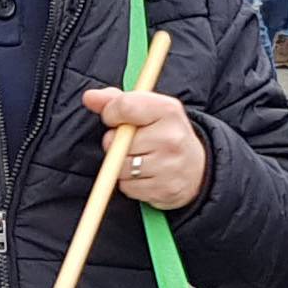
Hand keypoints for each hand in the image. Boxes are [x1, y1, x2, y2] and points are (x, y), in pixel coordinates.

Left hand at [83, 85, 207, 210]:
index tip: (115, 118)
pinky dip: (130, 183)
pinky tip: (146, 176)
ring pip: (120, 167)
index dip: (111, 113)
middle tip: (133, 143)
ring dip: (122, 166)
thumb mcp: (149, 110)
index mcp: (168, 110)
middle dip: (116, 144)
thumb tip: (90, 97)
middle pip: (116, 141)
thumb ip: (116, 100)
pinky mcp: (165, 189)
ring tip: (140, 160)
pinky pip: (128, 187)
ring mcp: (169, 166)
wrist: (198, 169)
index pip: (125, 106)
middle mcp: (171, 137)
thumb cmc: (164, 134)